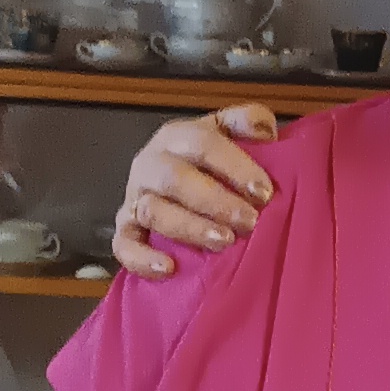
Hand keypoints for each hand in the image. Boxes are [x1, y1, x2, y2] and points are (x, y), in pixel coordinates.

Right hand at [112, 107, 277, 277]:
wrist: (178, 183)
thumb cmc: (211, 161)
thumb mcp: (228, 133)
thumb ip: (248, 122)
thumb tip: (265, 130)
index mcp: (177, 136)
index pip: (203, 144)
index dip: (234, 167)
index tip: (264, 192)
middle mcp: (151, 163)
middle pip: (175, 179)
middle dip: (215, 201)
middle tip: (249, 221)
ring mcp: (135, 197)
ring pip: (153, 211)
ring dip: (189, 227)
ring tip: (223, 242)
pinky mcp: (126, 228)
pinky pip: (124, 244)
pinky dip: (142, 258)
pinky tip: (168, 268)